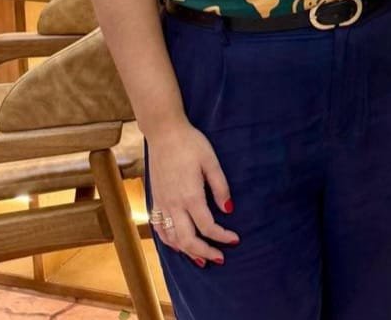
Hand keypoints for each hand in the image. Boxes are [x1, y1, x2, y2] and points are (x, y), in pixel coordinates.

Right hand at [147, 122, 238, 265]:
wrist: (164, 133)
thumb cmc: (191, 144)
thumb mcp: (211, 161)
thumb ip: (221, 187)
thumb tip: (229, 209)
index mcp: (190, 195)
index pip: (207, 227)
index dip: (222, 237)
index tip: (235, 240)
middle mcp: (173, 204)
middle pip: (188, 240)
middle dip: (205, 252)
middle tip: (220, 258)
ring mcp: (162, 204)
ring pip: (172, 239)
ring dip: (187, 251)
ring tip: (202, 258)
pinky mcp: (155, 200)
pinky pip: (159, 229)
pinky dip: (170, 242)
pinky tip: (179, 245)